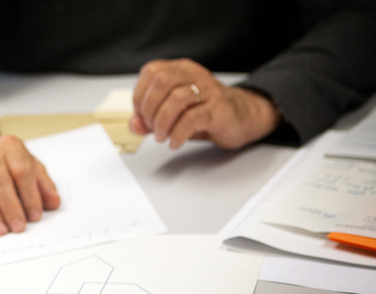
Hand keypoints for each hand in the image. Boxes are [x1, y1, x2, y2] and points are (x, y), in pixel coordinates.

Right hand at [0, 123, 59, 234]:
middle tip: (18, 227)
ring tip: (1, 231)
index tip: (34, 215)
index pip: (21, 170)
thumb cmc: (6, 164)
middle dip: (9, 206)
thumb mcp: (29, 166)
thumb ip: (43, 184)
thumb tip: (53, 202)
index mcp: (10, 147)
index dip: (29, 195)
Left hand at [131, 58, 280, 149]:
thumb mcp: (172, 115)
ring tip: (162, 136)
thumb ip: (149, 119)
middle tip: (151, 127)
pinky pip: (192, 119)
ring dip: (162, 122)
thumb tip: (134, 125)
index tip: (142, 115)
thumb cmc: (204, 112)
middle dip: (149, 108)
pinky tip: (175, 142)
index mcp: (181, 70)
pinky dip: (177, 134)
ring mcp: (208, 91)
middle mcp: (194, 75)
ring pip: (176, 98)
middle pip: (162, 81)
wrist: (242, 116)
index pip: (151, 72)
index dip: (140, 96)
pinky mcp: (218, 110)